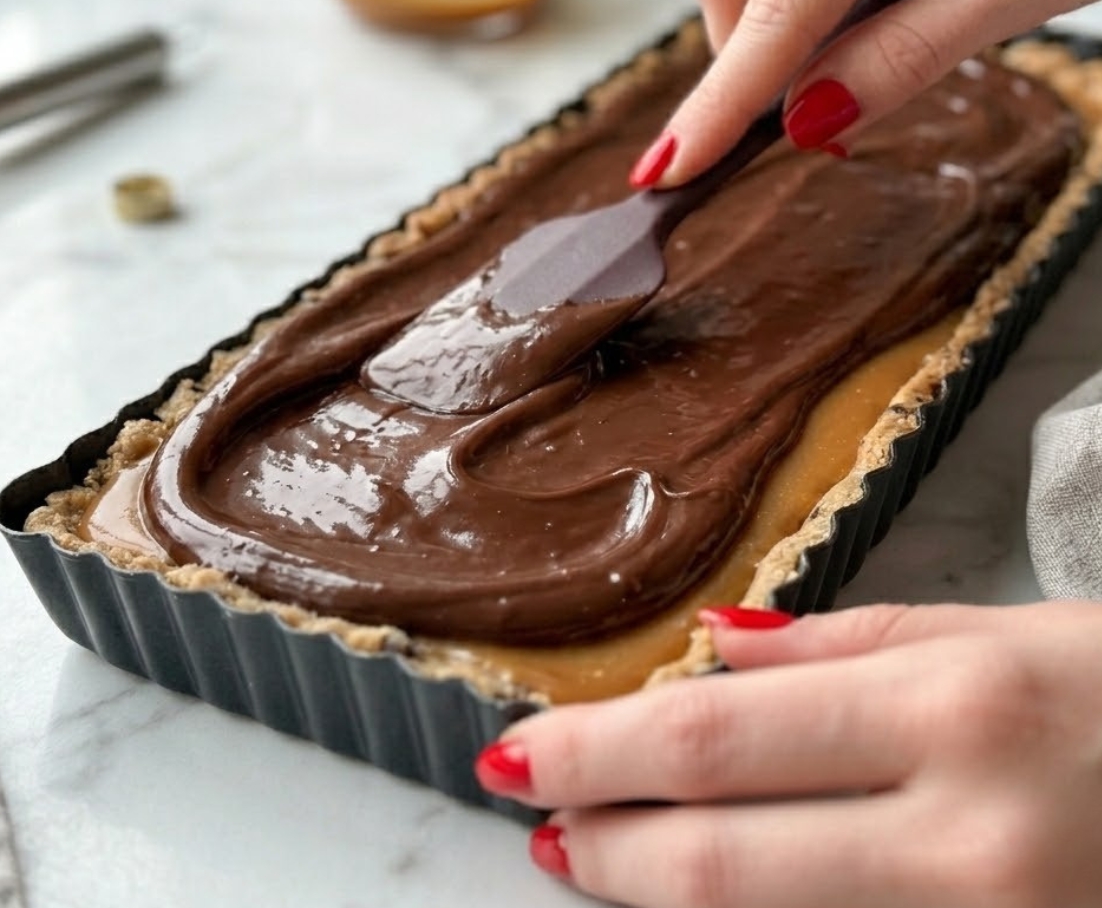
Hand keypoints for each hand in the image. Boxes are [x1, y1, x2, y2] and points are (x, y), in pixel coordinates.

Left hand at [476, 601, 1101, 907]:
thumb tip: (713, 651)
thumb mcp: (998, 635)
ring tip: (604, 857)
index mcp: (953, 711)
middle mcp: (967, 841)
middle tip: (535, 822)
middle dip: (606, 844)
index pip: (716, 743)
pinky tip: (728, 893)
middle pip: (722, 859)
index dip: (598, 753)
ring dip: (664, 893)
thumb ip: (844, 645)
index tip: (520, 754)